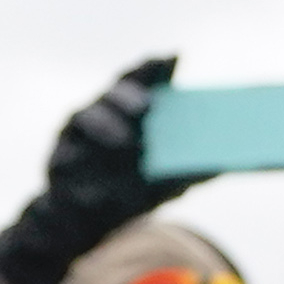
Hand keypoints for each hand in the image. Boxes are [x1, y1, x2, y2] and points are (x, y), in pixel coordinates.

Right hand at [0, 57, 182, 283]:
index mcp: (130, 110)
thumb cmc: (129, 193)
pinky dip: (79, 158)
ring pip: (86, 116)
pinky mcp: (57, 158)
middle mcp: (102, 112)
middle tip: (148, 106)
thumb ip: (191, 169)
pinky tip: (92, 173)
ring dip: (105, 124)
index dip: (154, 67)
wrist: (89, 223)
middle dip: (130, 94)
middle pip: (114, 91)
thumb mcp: (166, 183)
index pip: (142, 79)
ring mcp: (77, 133)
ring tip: (127, 141)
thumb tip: (226, 164)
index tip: (172, 60)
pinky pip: (66, 154)